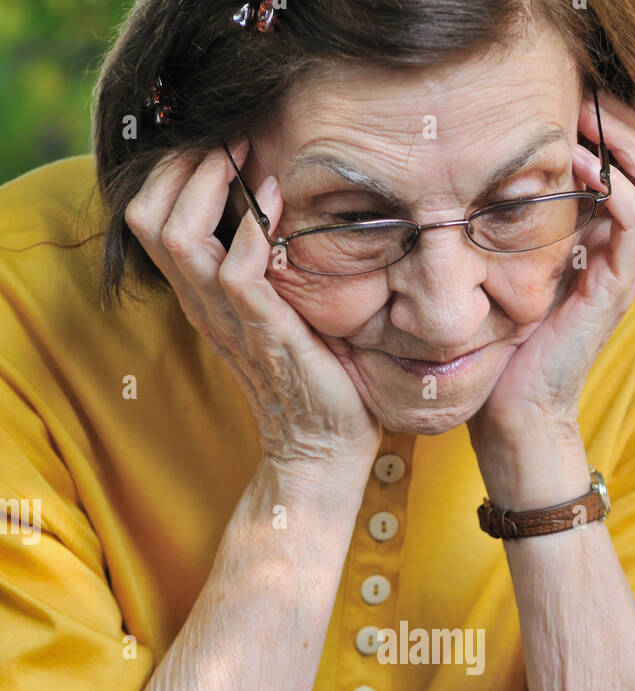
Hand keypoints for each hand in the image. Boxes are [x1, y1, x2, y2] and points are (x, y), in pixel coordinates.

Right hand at [125, 142, 381, 479]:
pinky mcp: (263, 332)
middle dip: (183, 166)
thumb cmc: (314, 374)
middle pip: (149, 219)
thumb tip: (285, 203)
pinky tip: (279, 203)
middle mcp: (203, 303)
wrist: (324, 444)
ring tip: (246, 158)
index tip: (216, 146)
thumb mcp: (281, 306)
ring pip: (179, 236)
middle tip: (229, 141)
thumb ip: (267, 263)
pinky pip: (237, 270)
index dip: (171, 173)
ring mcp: (228, 318)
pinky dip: (255, 228)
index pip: (150, 219)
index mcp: (201, 295)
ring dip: (212, 185)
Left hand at [467, 90, 634, 460]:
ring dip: (624, 143)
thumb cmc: (504, 349)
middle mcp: (622, 251)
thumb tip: (487, 181)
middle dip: (625, 121)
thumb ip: (519, 230)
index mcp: (603, 243)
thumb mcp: (511, 273)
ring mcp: (622, 269)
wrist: (514, 414)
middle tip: (584, 100)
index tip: (573, 101)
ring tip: (582, 125)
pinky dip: (613, 184)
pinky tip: (575, 169)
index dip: (614, 125)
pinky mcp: (612, 288)